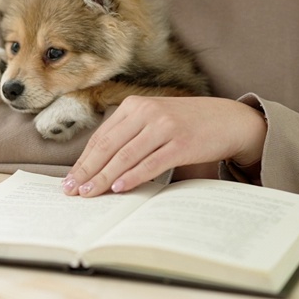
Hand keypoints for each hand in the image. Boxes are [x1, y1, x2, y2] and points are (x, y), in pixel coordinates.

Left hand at [61, 96, 266, 197]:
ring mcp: (164, 126)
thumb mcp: (154, 120)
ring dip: (104, 178)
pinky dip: (133, 177)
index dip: (83, 160)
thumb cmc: (187, 123)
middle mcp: (147, 112)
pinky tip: (120, 188)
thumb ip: (129, 134)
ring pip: (125, 156)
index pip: (101, 137)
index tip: (70, 180)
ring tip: (90, 194)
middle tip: (73, 191)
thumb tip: (98, 165)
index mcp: (135, 105)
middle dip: (87, 171)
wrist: (227, 119)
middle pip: (108, 147)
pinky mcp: (181, 143)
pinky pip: (150, 163)